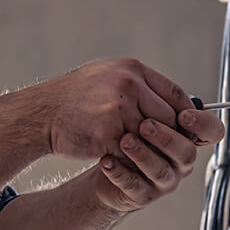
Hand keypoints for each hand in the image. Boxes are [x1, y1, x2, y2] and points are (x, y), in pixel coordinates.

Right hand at [36, 58, 200, 159]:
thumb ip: (140, 85)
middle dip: (167, 134)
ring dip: (148, 148)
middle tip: (163, 145)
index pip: (174, 93)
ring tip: (141, 153)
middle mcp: (129, 85)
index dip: (184, 112)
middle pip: (167, 117)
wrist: (42, 112)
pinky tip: (123, 159)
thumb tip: (171, 100)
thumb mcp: (109, 76)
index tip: (186, 126)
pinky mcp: (107, 133)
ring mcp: (118, 109)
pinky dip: (130, 158)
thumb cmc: (76, 96)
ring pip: (151, 137)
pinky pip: (131, 152)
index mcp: (133, 70)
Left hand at [94, 105, 224, 212]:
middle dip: (166, 138)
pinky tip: (107, 160)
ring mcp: (163, 180)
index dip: (203, 125)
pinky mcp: (142, 195)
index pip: (212, 132)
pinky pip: (133, 186)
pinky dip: (120, 172)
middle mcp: (180, 162)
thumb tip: (160, 86)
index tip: (184, 115)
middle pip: (185, 152)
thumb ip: (159, 103)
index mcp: (187, 139)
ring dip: (143, 154)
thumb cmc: (130, 135)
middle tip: (145, 125)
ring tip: (124, 140)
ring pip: (160, 170)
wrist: (106, 163)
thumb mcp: (146, 114)